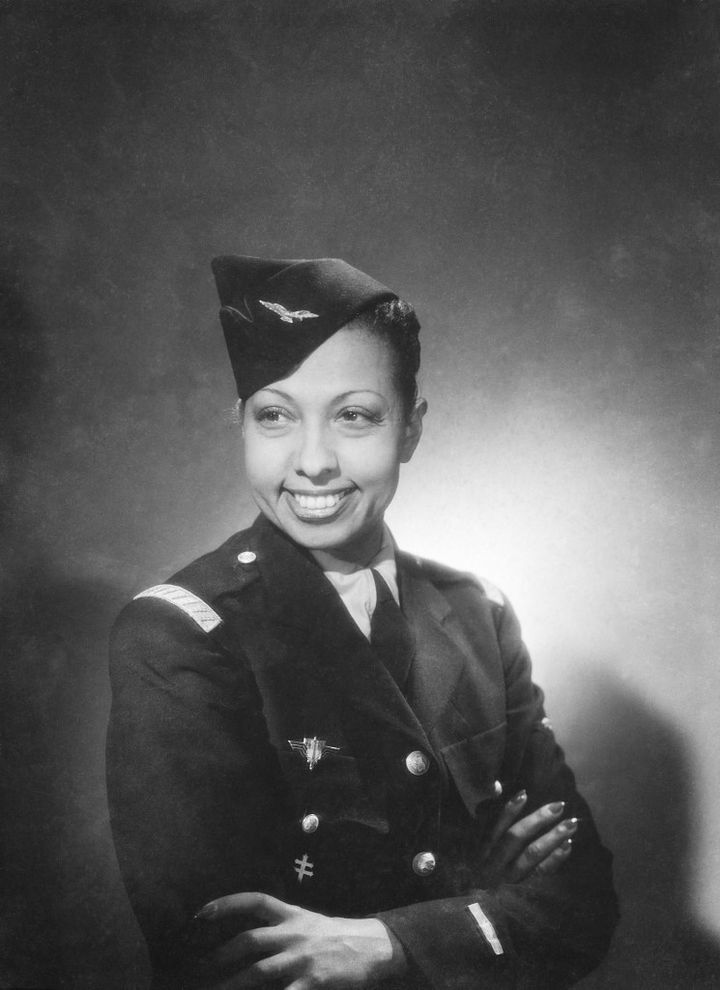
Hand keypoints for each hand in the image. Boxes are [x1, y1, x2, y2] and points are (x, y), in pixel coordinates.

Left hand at [192, 892, 406, 988]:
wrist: (373, 947)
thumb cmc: (335, 937)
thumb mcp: (307, 922)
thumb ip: (280, 927)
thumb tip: (244, 941)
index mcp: (292, 915)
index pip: (255, 901)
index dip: (227, 904)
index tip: (201, 914)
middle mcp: (294, 933)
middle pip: (249, 941)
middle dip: (219, 956)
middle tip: (198, 968)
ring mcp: (303, 958)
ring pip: (259, 971)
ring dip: (233, 984)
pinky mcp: (314, 982)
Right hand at [478, 791, 576, 886]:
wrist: (479, 915)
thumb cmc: (478, 873)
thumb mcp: (473, 848)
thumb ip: (485, 821)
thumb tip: (497, 788)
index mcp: (482, 851)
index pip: (496, 826)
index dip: (509, 810)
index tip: (525, 794)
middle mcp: (495, 863)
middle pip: (516, 837)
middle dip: (538, 820)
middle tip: (559, 805)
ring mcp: (510, 879)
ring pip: (532, 854)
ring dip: (553, 837)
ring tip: (571, 823)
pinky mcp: (523, 891)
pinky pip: (541, 873)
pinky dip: (555, 859)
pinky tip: (568, 846)